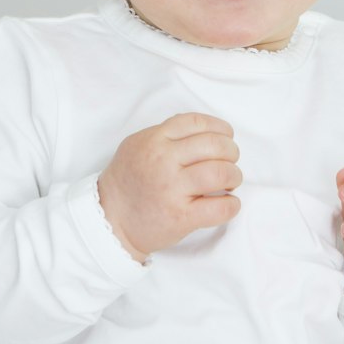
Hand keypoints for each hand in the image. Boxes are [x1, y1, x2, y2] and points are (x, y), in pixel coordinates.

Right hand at [98, 113, 242, 260]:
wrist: (109, 219)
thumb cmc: (128, 181)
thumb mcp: (137, 145)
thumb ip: (166, 134)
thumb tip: (204, 132)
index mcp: (154, 140)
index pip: (197, 123)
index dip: (219, 128)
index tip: (226, 136)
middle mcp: (163, 161)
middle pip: (215, 146)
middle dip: (231, 152)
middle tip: (230, 161)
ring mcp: (172, 190)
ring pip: (221, 173)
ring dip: (234, 176)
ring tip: (230, 182)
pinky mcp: (180, 217)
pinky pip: (220, 208)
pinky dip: (232, 205)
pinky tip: (228, 203)